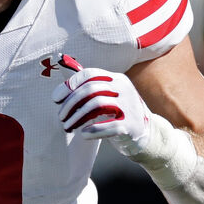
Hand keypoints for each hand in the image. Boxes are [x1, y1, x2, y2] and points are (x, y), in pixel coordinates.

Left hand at [53, 59, 173, 161]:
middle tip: (60, 117)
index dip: (69, 85)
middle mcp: (124, 88)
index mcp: (116, 79)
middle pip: (90, 89)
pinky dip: (93, 130)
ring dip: (77, 117)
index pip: (89, 74)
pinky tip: (83, 135)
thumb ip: (88, 85)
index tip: (56, 98)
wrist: (147, 133)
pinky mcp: (131, 125)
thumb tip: (61, 69)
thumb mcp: (108, 95)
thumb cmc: (120, 113)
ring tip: (68, 126)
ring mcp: (129, 106)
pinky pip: (109, 126)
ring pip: (97, 105)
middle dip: (70, 103)